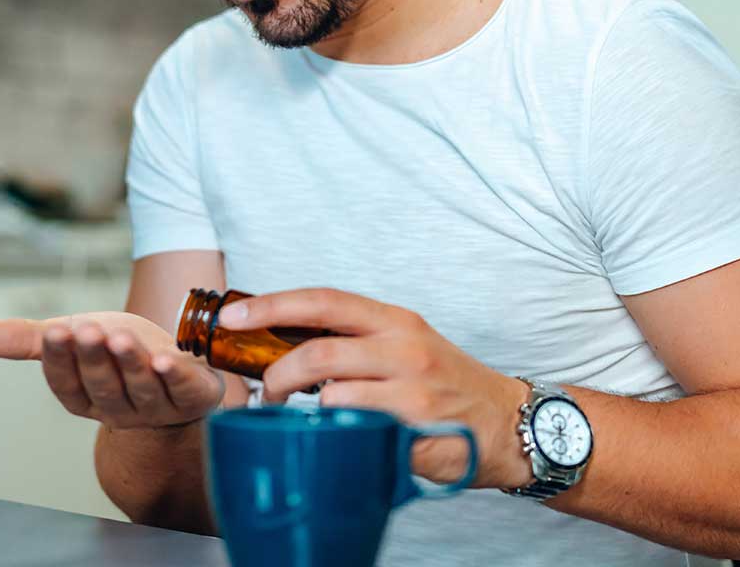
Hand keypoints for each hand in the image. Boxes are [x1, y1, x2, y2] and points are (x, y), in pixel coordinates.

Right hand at [0, 310, 225, 429]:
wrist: (173, 363)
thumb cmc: (114, 351)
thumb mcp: (72, 338)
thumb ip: (27, 340)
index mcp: (84, 398)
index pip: (66, 385)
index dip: (60, 360)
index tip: (54, 332)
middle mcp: (119, 409)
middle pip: (102, 386)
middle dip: (94, 358)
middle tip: (86, 330)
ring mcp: (157, 407)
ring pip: (140, 388)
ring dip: (130, 364)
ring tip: (119, 337)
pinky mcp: (193, 398)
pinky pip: (182, 391)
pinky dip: (173, 377)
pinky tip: (163, 360)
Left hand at [226, 289, 534, 489]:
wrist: (507, 422)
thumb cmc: (445, 383)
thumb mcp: (403, 346)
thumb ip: (353, 341)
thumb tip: (283, 342)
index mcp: (394, 321)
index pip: (323, 301)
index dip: (272, 304)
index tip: (232, 315)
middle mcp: (405, 348)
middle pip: (318, 353)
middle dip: (276, 374)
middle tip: (265, 391)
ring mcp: (414, 391)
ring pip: (332, 397)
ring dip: (304, 412)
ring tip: (298, 418)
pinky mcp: (418, 432)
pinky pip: (358, 434)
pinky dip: (338, 437)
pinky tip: (340, 438)